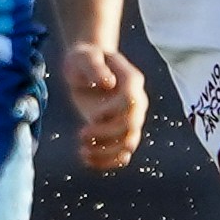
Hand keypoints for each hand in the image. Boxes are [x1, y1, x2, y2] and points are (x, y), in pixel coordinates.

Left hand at [56, 39, 147, 171]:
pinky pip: (122, 155)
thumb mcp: (84, 57)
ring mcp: (132, 119)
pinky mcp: (121, 133)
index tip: (93, 115)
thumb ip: (95, 67)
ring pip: (128, 144)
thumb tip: (109, 83)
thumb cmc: (84, 60)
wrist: (85, 69)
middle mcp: (137, 102)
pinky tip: (87, 159)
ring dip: (106, 152)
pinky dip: (107, 162)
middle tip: (81, 134)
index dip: (113, 111)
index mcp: (132, 80)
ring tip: (83, 151)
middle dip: (106, 134)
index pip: (131, 100)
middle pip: (131, 125)